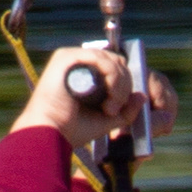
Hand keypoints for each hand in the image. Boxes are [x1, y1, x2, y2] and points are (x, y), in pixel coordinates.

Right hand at [11, 45, 172, 147]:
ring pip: (113, 61)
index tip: (117, 110)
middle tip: (113, 110)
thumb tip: (142, 96)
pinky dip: (112, 78)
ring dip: (119, 86)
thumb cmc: (72, 130)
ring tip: (109, 109)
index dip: (124, 86)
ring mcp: (72, 57)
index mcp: (85, 73)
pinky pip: (101, 59)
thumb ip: (126, 110)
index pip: (116, 68)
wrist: (50, 134)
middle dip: (124, 87)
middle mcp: (78, 62)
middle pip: (118, 62)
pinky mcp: (67, 57)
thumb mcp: (107, 120)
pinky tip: (108, 99)